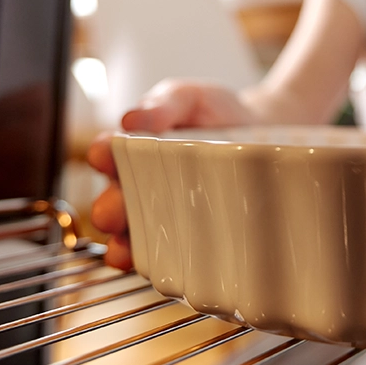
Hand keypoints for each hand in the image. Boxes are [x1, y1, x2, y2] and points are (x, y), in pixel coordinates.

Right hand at [88, 79, 254, 269]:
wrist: (264, 129)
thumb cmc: (217, 112)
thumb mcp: (189, 98)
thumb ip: (164, 103)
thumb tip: (132, 119)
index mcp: (133, 149)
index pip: (106, 153)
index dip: (101, 156)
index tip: (105, 156)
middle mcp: (139, 184)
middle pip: (112, 201)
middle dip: (109, 210)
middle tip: (114, 215)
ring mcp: (161, 211)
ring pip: (131, 234)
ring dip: (124, 244)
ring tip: (127, 251)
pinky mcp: (185, 233)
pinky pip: (164, 253)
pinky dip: (157, 262)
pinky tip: (161, 266)